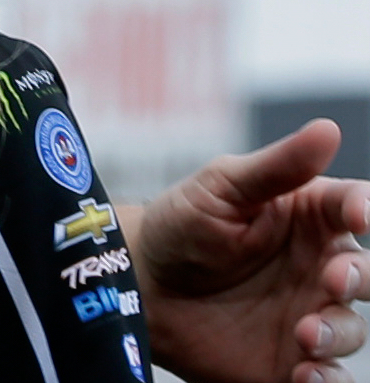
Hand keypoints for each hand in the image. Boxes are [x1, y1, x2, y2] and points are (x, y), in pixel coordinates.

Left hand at [126, 119, 369, 382]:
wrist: (140, 286)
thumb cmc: (180, 225)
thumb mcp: (221, 188)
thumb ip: (276, 167)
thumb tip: (328, 129)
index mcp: (310, 218)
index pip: (355, 208)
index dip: (364, 210)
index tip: (358, 217)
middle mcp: (321, 267)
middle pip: (368, 274)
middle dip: (360, 278)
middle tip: (331, 280)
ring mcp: (310, 314)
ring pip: (352, 329)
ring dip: (337, 333)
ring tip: (304, 334)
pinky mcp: (293, 360)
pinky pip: (330, 377)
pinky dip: (328, 379)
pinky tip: (305, 374)